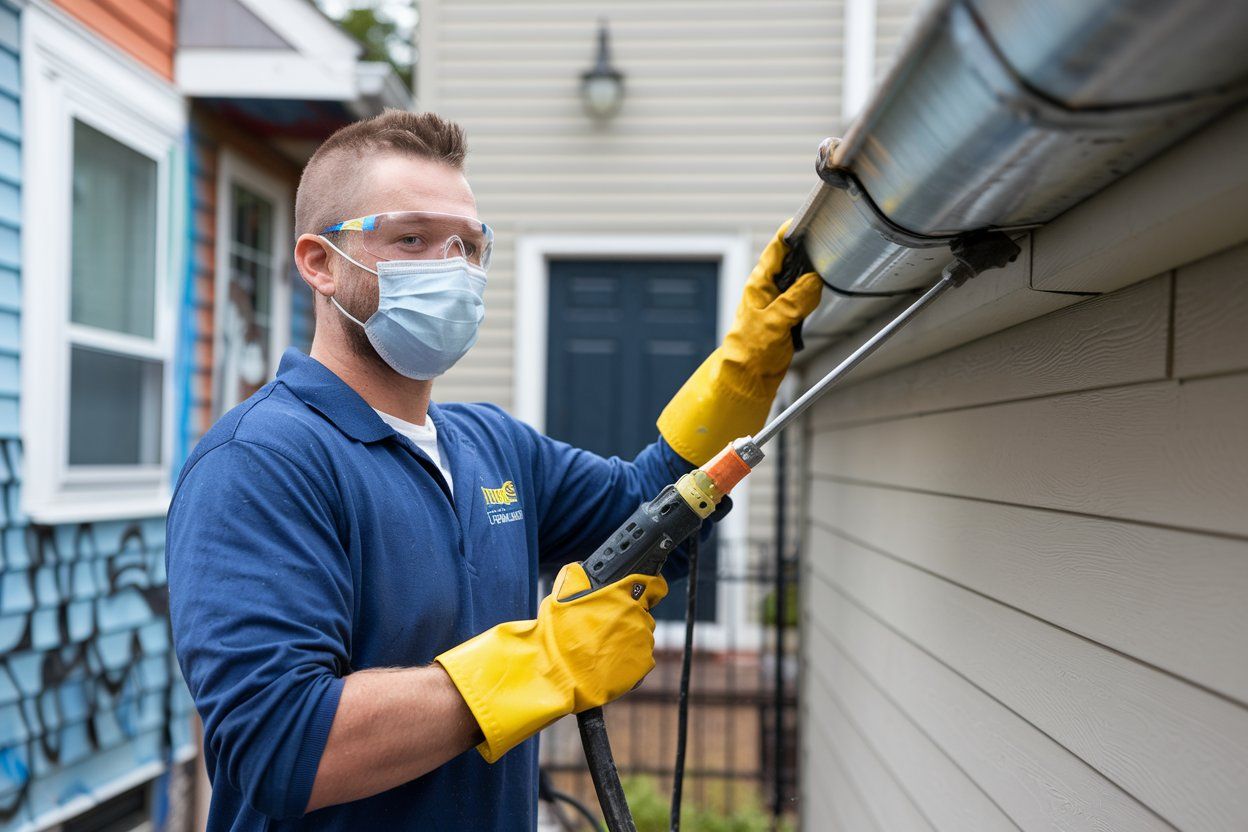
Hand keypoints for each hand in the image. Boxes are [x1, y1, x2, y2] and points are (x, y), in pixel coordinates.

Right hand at [436, 563, 666, 762]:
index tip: (649, 591)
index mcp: (622, 594)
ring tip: (603, 648)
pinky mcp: (641, 667)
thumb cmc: (555, 634)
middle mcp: (636, 616)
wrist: (554, 674)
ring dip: (628, 640)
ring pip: (642, 637)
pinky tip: (609, 663)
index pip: (653, 585)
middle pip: (643, 614)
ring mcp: (641, 642)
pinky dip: (629, 661)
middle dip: (628, 619)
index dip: (650, 587)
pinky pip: (641, 660)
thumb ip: (578, 577)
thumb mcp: (562, 593)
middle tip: (604, 629)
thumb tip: (584, 569)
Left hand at [658, 221, 821, 463]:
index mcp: (758, 283)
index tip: (809, 219)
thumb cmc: (750, 350)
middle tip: (830, 241)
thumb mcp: (774, 322)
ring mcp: (779, 302)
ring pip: (801, 279)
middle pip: (792, 260)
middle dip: (808, 250)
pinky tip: (825, 289)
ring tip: (832, 263)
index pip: (776, 248)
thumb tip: (815, 280)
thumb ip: (796, 300)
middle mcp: (768, 289)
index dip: (792, 232)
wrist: (747, 379)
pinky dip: (815, 293)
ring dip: (813, 273)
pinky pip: (805, 297)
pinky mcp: (788, 317)